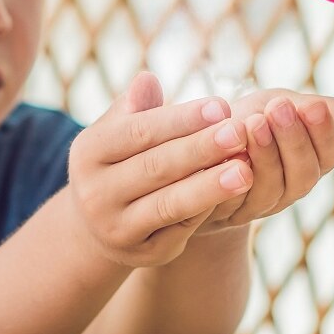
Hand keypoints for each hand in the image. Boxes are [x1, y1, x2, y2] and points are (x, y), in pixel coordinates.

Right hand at [67, 72, 253, 267]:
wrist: (96, 225)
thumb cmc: (117, 162)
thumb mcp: (115, 133)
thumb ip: (134, 109)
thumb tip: (147, 79)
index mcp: (88, 154)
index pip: (138, 132)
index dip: (181, 120)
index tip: (221, 106)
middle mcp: (94, 193)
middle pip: (155, 167)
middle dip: (200, 149)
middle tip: (240, 132)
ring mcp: (116, 227)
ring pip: (169, 204)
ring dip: (210, 187)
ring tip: (246, 170)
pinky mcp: (143, 254)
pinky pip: (180, 230)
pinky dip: (208, 210)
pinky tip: (236, 194)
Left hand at [195, 89, 333, 232]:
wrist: (194, 150)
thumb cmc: (241, 121)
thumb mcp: (273, 107)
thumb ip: (308, 108)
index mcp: (309, 162)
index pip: (329, 154)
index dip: (323, 133)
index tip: (312, 105)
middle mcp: (289, 189)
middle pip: (304, 175)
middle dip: (293, 140)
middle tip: (279, 107)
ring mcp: (259, 205)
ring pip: (271, 189)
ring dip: (264, 154)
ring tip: (253, 122)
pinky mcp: (225, 212)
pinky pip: (233, 199)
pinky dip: (232, 174)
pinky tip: (227, 150)